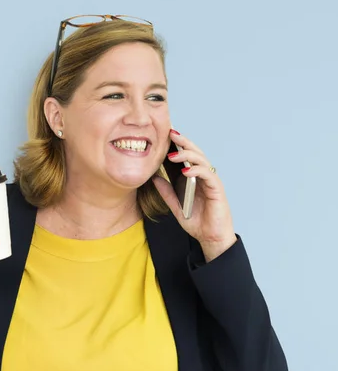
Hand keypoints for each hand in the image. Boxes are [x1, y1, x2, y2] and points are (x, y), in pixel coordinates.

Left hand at [152, 129, 236, 259]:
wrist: (210, 237)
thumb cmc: (197, 221)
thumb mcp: (175, 205)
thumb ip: (166, 191)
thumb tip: (153, 178)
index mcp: (193, 177)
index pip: (185, 157)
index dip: (176, 146)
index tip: (163, 136)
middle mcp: (203, 176)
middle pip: (194, 152)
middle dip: (182, 142)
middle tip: (170, 133)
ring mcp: (210, 181)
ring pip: (201, 160)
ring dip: (187, 155)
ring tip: (172, 154)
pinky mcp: (216, 189)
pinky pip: (207, 175)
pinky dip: (196, 171)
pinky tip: (185, 171)